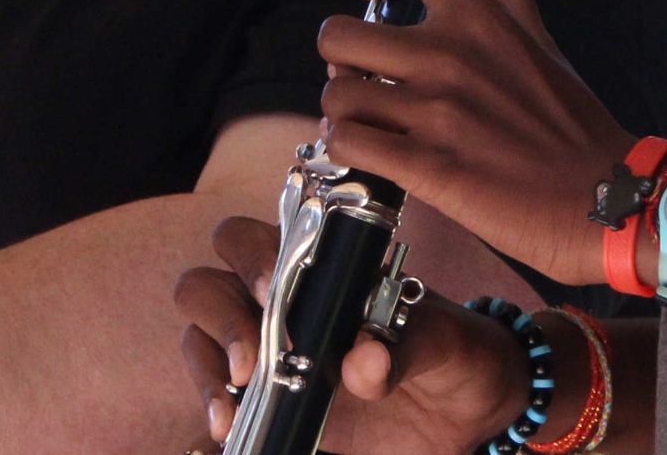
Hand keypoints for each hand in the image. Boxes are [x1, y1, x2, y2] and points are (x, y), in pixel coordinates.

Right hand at [175, 216, 532, 454]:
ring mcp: (269, 352)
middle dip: (218, 316)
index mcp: (317, 266)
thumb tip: (363, 361)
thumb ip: (406, 346)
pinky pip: (218, 396)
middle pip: (207, 283)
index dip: (250, 258)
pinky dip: (215, 408)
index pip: (253, 238)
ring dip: (207, 367)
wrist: (467, 414)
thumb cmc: (454, 351)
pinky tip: (231, 428)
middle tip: (252, 362)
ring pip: (199, 337)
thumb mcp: (443, 341)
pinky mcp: (270, 403)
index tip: (269, 294)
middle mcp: (280, 301)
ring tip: (232, 409)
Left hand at [317, 0, 630, 286]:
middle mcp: (447, 55)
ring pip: (337, 95)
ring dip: (343, 112)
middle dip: (339, 59)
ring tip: (366, 122)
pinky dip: (346, 148)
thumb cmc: (575, 124)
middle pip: (338, 34)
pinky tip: (368, 153)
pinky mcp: (425, 167)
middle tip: (360, 76)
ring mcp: (433, 111)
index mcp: (478, 19)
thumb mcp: (542, 44)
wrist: (605, 199)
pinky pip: (347, 143)